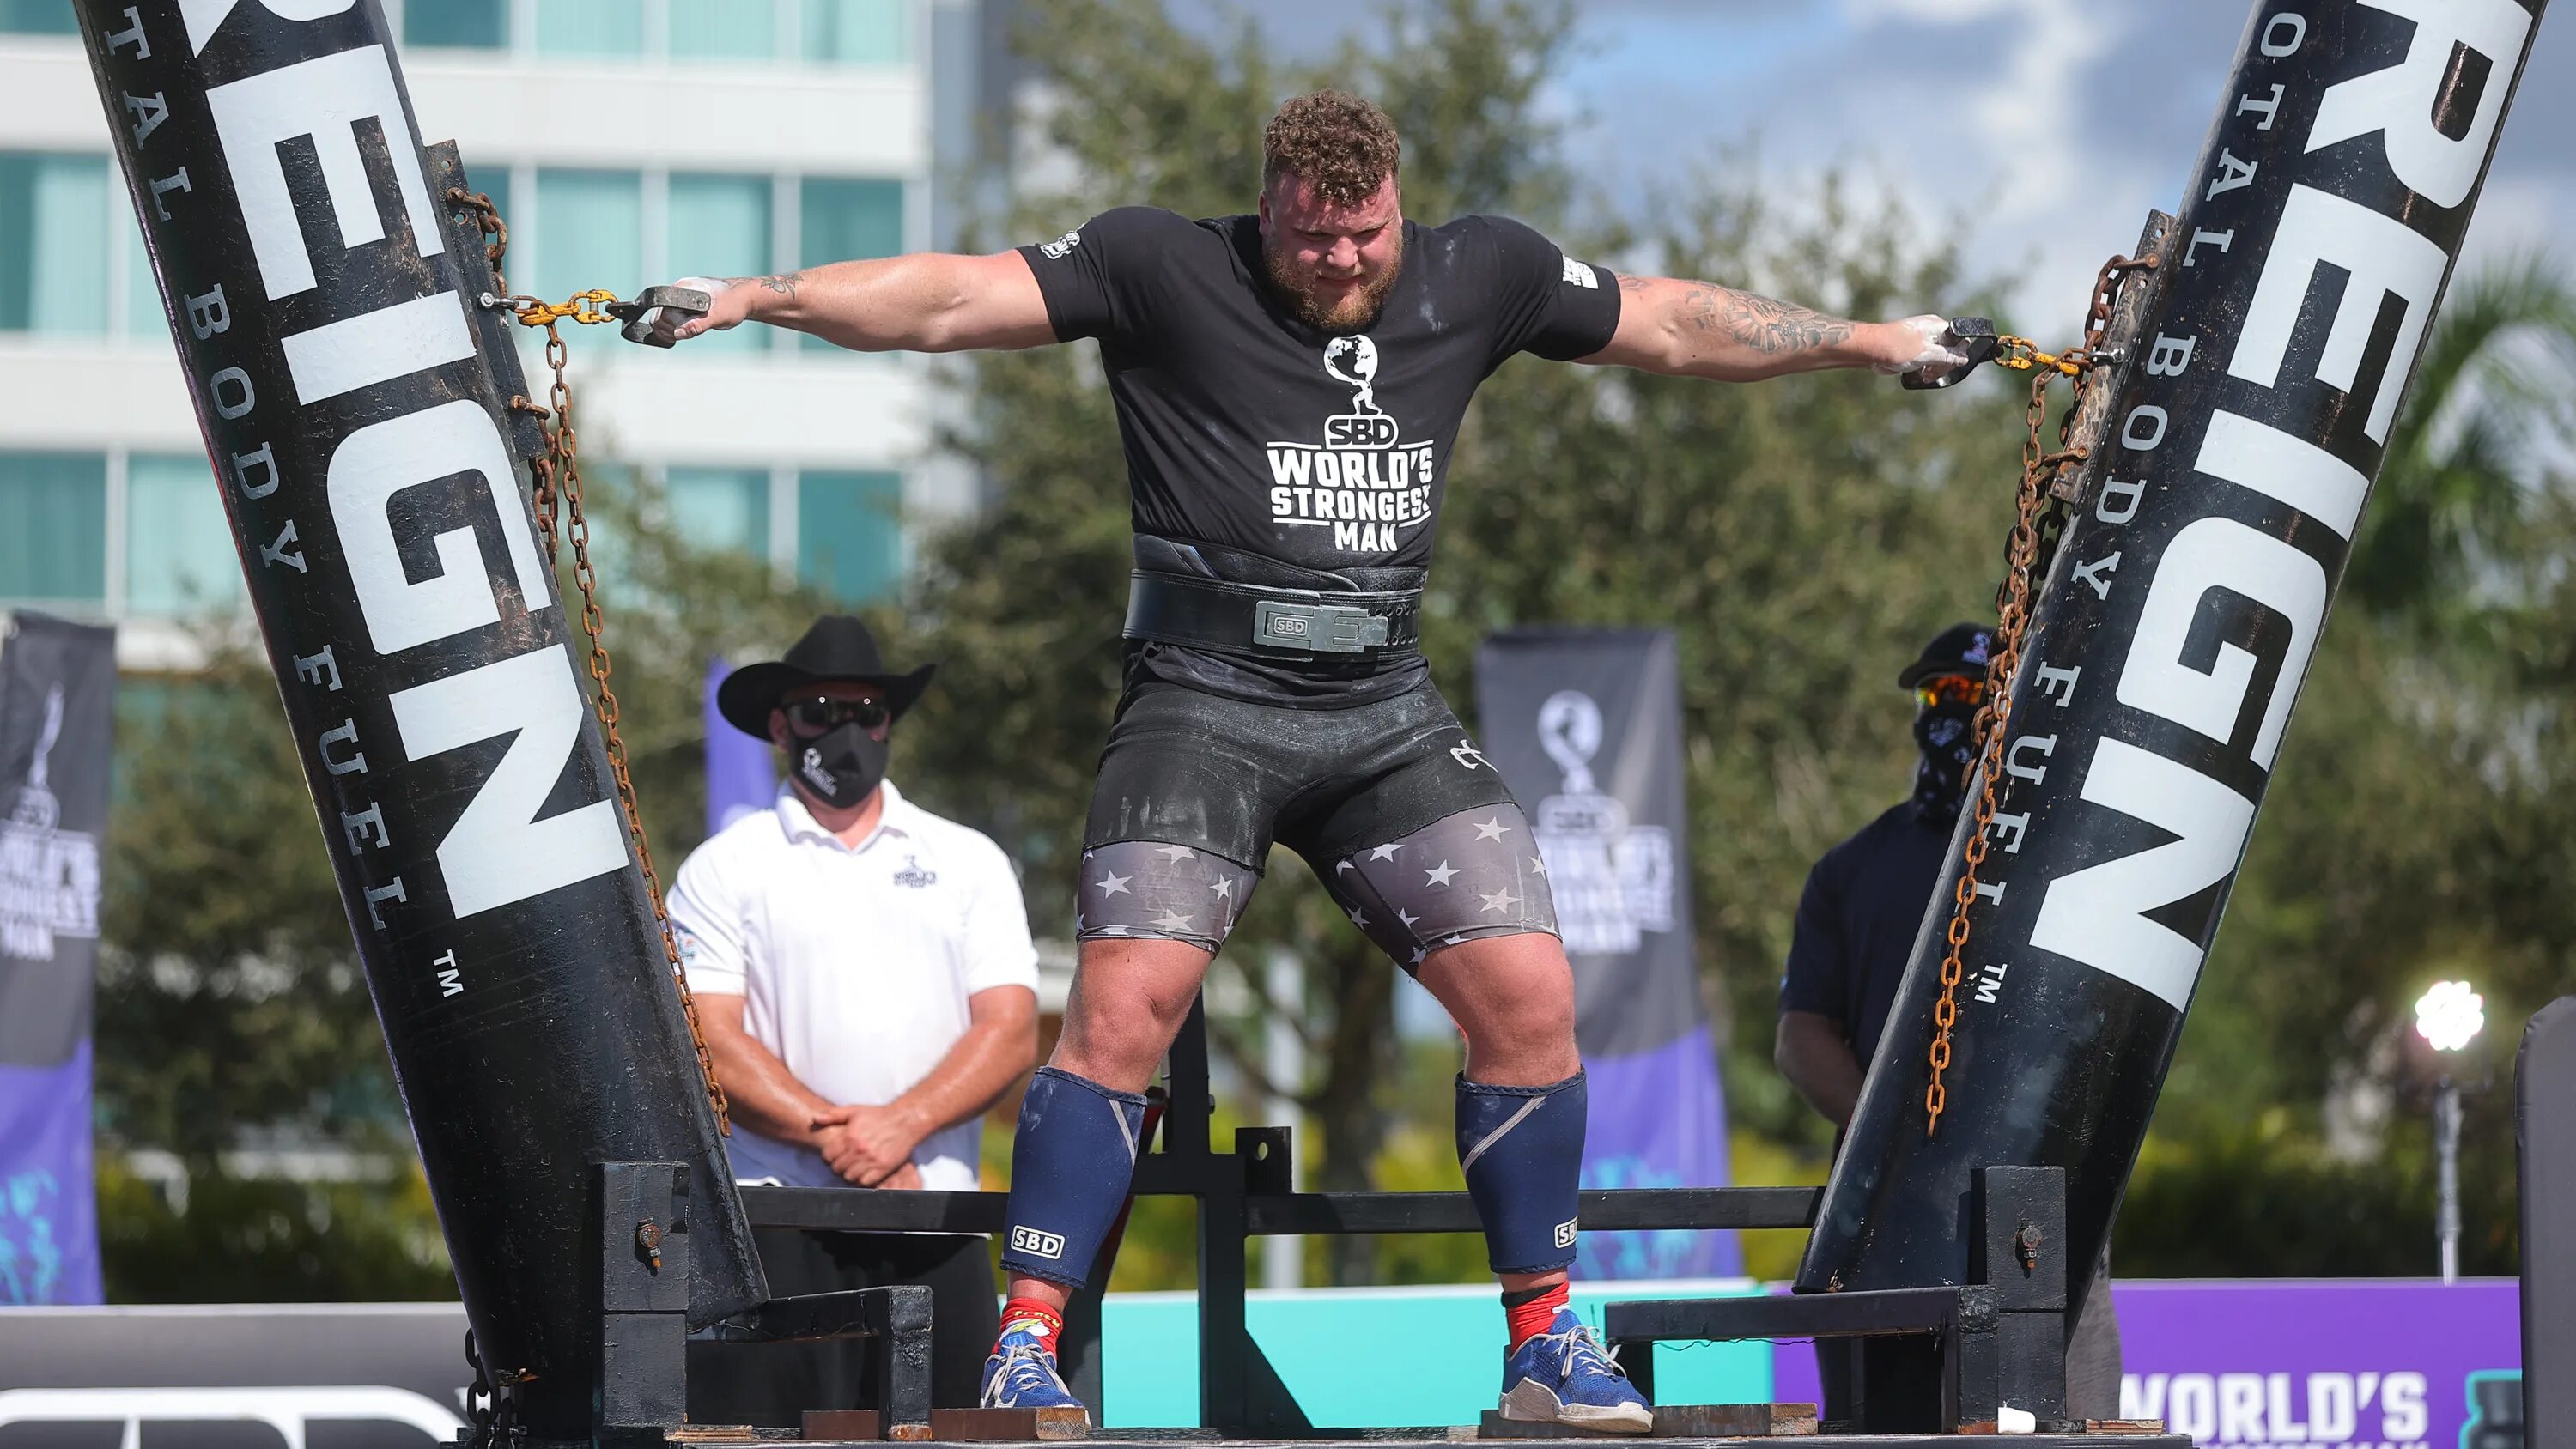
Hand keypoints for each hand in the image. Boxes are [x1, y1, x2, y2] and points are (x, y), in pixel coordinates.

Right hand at [643, 275, 750, 343]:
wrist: (744, 298)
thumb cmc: (734, 303)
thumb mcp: (718, 316)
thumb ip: (698, 325)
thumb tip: (678, 333)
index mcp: (682, 289)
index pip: (661, 311)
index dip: (668, 325)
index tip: (680, 334)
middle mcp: (678, 293)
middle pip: (659, 317)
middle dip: (670, 330)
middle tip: (688, 334)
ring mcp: (680, 301)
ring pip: (665, 321)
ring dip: (673, 330)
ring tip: (690, 333)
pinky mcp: (685, 308)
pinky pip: (672, 321)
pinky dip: (677, 330)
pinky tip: (689, 331)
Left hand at [811, 1102, 926, 1187]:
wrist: (905, 1121)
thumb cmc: (879, 1115)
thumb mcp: (855, 1110)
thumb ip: (834, 1115)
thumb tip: (815, 1119)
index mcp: (850, 1136)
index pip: (828, 1156)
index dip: (830, 1156)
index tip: (836, 1155)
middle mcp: (860, 1149)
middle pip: (838, 1169)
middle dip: (839, 1166)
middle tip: (846, 1162)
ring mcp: (872, 1160)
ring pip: (850, 1177)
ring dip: (851, 1173)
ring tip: (856, 1167)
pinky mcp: (884, 1167)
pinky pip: (866, 1182)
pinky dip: (864, 1179)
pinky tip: (867, 1171)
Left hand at [1875, 314, 1971, 377]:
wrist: (1871, 350)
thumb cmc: (1896, 347)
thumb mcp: (1926, 353)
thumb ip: (1948, 356)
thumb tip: (1964, 358)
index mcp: (1936, 326)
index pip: (1958, 339)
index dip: (1958, 354)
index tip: (1950, 365)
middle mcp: (1931, 332)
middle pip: (1949, 351)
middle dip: (1944, 365)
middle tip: (1934, 373)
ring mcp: (1921, 342)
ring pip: (1937, 359)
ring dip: (1934, 370)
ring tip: (1925, 375)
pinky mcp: (1913, 352)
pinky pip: (1926, 362)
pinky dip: (1924, 370)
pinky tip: (1919, 375)